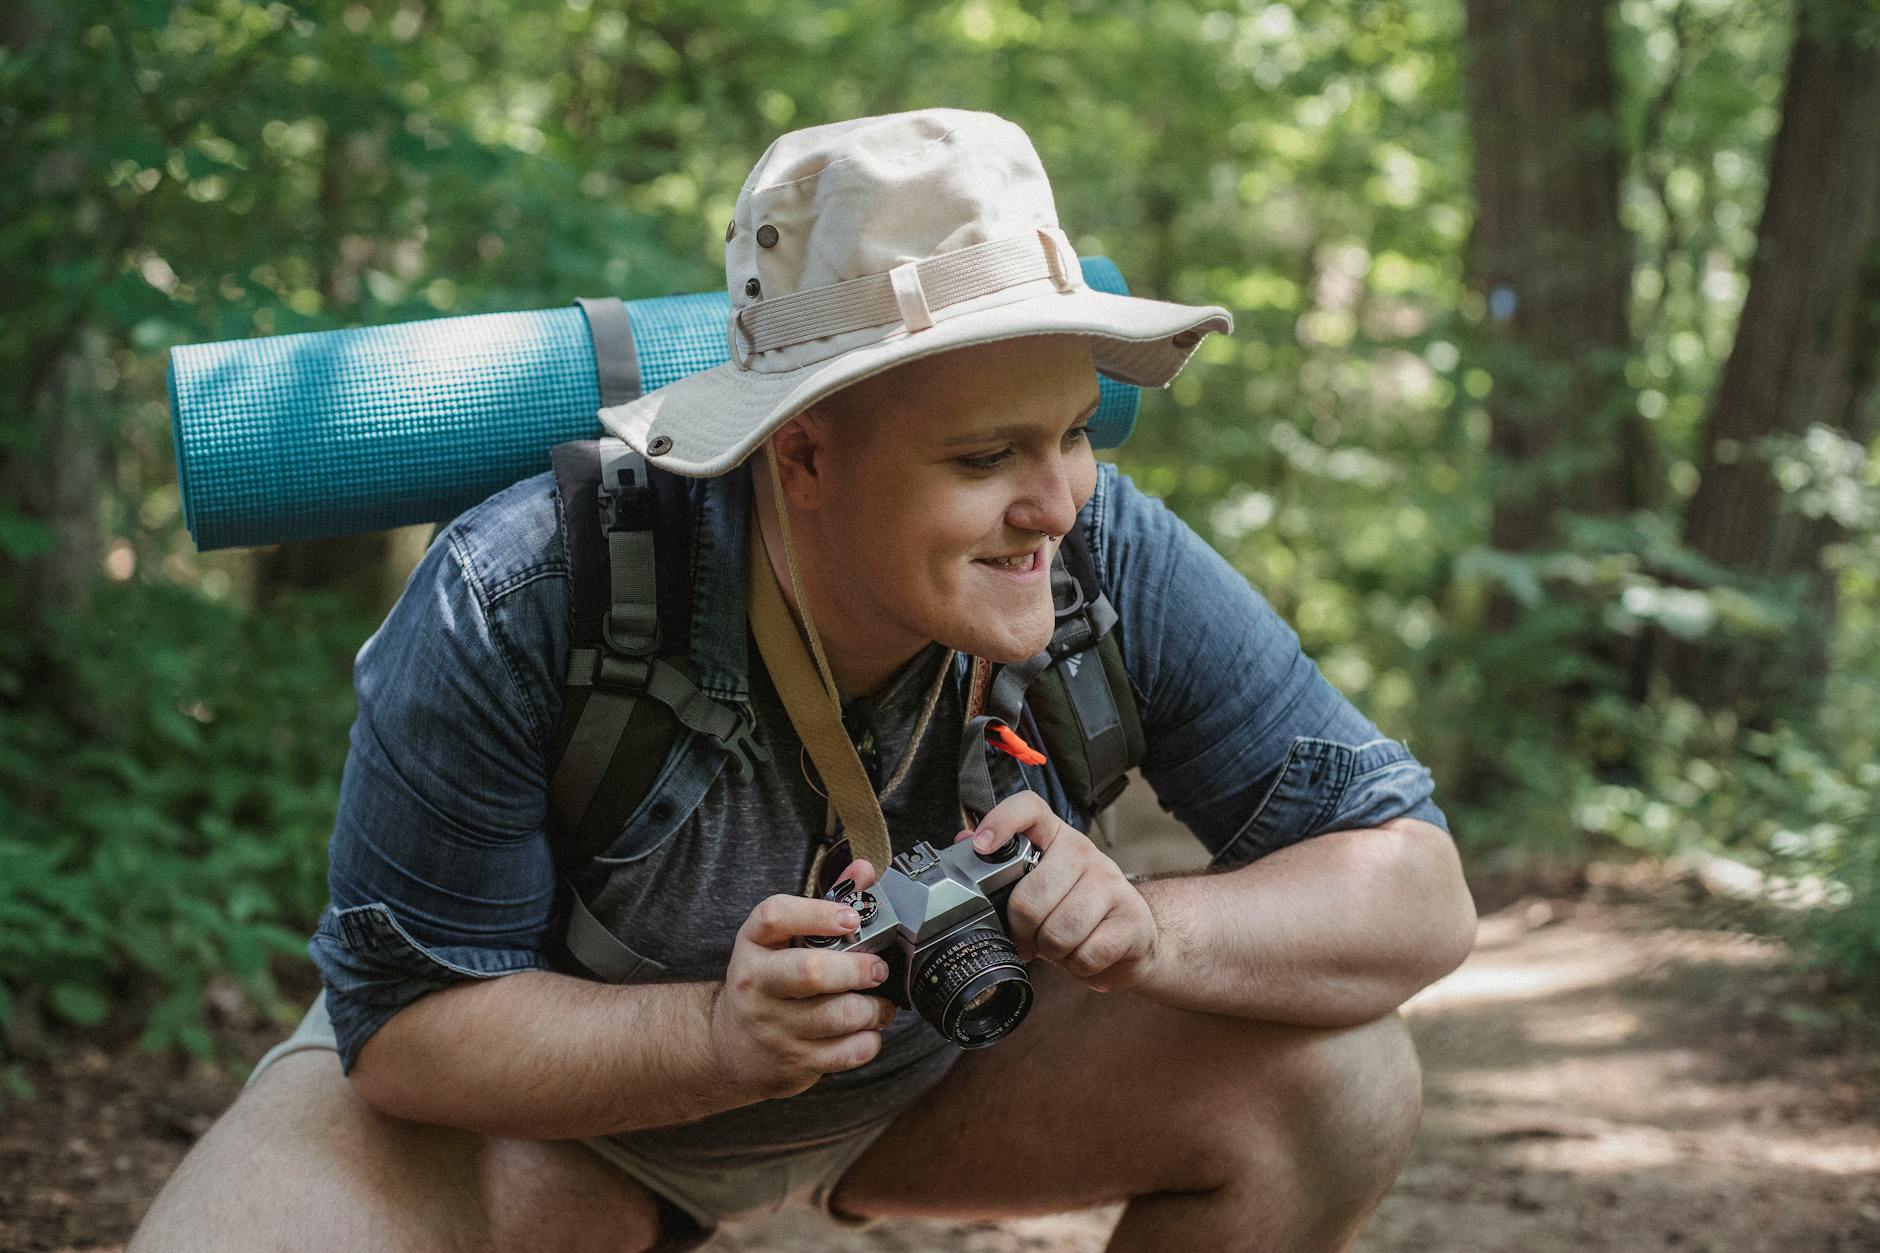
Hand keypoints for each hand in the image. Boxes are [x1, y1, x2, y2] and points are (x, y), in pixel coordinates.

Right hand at [708, 858, 897, 1100]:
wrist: (731, 1045)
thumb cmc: (767, 980)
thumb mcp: (781, 939)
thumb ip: (825, 901)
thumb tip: (866, 871)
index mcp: (753, 944)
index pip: (775, 917)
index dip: (818, 913)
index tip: (851, 918)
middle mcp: (757, 984)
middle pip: (811, 972)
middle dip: (857, 969)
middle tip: (878, 969)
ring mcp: (774, 1026)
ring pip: (837, 1016)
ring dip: (874, 1009)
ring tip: (881, 1003)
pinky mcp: (793, 1061)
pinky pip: (846, 1053)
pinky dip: (869, 1040)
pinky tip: (868, 1030)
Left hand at [954, 792, 1159, 992]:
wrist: (1133, 939)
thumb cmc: (1076, 911)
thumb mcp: (1039, 886)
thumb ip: (1002, 868)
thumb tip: (964, 840)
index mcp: (1055, 838)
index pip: (1030, 809)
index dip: (1002, 821)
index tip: (982, 845)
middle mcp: (1084, 852)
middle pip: (1030, 897)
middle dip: (1024, 931)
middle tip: (1031, 937)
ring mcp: (1111, 883)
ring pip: (1058, 932)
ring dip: (1052, 952)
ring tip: (1059, 946)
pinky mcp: (1131, 918)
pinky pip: (1085, 955)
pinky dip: (1077, 967)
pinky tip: (1083, 955)